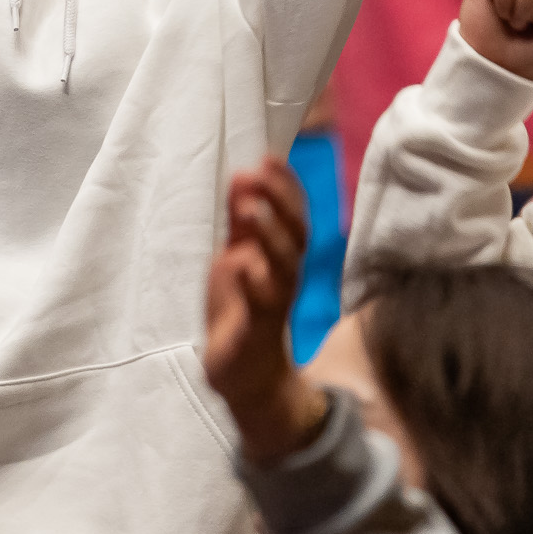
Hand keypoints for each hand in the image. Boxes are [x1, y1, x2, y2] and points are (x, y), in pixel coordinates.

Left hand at [204, 157, 328, 466]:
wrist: (244, 375)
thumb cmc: (241, 309)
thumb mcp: (237, 256)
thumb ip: (241, 221)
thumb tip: (244, 175)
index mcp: (280, 257)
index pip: (292, 215)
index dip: (285, 187)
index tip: (270, 158)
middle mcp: (283, 277)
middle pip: (295, 235)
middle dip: (281, 202)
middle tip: (260, 172)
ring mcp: (272, 303)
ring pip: (283, 267)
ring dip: (270, 236)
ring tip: (251, 209)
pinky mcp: (255, 331)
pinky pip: (260, 306)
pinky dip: (252, 285)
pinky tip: (241, 265)